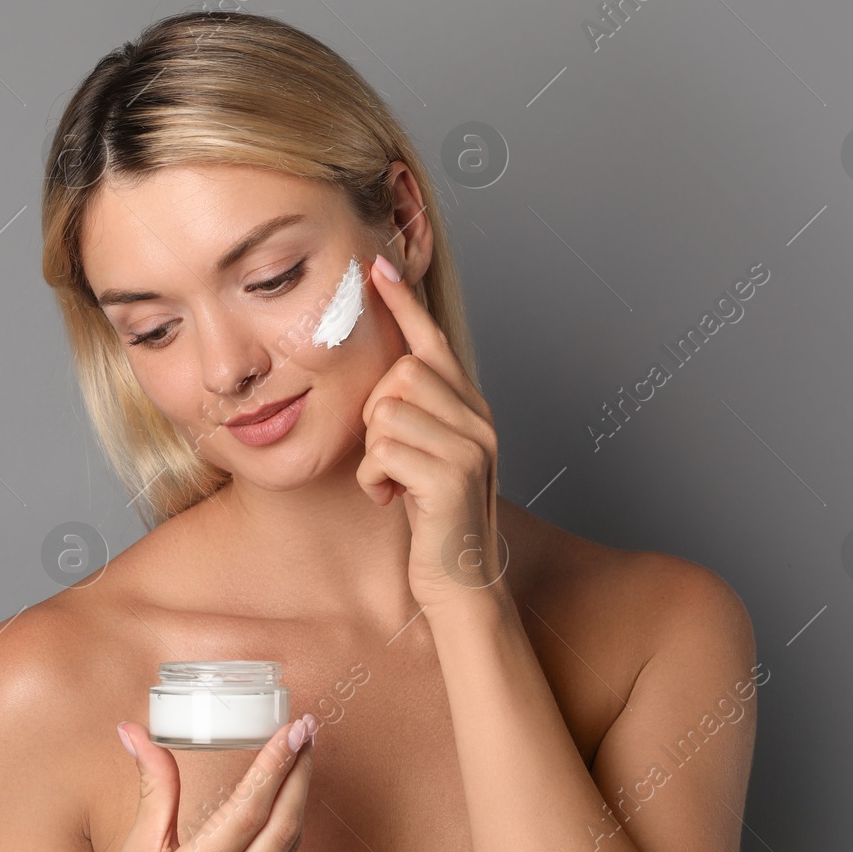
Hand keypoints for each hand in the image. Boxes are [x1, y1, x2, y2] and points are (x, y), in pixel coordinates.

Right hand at [109, 714, 317, 851]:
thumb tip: (134, 732)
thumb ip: (152, 790)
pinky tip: (289, 803)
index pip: (248, 811)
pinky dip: (290, 828)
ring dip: (300, 799)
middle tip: (307, 731)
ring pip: (290, 848)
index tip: (292, 729)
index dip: (275, 766)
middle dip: (300, 774)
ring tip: (302, 757)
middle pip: (282, 827)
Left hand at [355, 254, 504, 611]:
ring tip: (393, 484)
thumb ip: (415, 415)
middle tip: (388, 460)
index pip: (434, 343)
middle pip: (400, 374)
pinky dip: (374, 479)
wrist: (460, 583)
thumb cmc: (433, 521)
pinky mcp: (452, 477)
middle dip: (375, 416)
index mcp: (471, 409)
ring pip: (386, 411)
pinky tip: (392, 501)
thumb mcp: (424, 457)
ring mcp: (471, 447)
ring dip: (373, 454)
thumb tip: (383, 376)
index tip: (378, 268)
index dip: (404, 304)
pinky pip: (384, 451)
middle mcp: (479, 420)